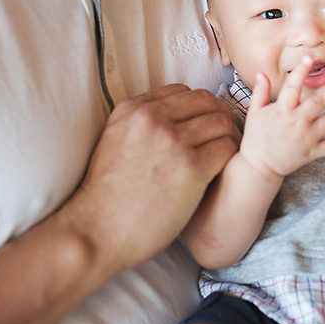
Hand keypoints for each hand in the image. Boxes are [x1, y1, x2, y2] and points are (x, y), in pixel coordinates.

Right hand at [61, 83, 237, 273]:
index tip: (200, 126)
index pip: (183, 91)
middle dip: (217, 117)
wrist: (96, 232)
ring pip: (221, 122)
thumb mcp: (113, 141)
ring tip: (222, 155)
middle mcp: (152, 119)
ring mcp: (173, 142)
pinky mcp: (191, 168)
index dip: (197, 108)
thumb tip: (171, 116)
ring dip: (226, 137)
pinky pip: (226, 148)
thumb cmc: (106, 197)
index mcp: (132, 109)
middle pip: (206, 102)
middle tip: (220, 138)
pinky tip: (220, 171)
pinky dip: (228, 157)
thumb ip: (139, 124)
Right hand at [238, 56, 324, 177]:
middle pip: (319, 101)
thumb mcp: (254, 113)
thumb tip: (261, 73)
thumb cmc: (256, 137)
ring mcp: (306, 138)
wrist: (259, 166)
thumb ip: (260, 92)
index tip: (309, 58)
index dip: (301, 71)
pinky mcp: (311, 152)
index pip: (293, 86)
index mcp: (282, 110)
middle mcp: (296, 122)